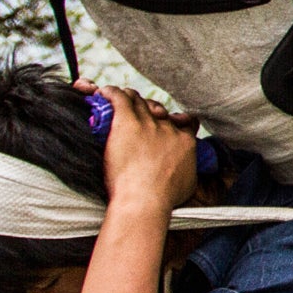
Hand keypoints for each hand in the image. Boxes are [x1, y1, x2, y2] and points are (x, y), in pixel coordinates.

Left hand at [96, 86, 198, 211]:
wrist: (145, 199)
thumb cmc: (164, 198)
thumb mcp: (188, 183)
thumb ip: (189, 169)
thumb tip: (188, 169)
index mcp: (185, 141)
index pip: (184, 121)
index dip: (175, 120)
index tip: (167, 123)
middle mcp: (168, 128)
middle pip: (157, 109)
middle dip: (148, 109)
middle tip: (138, 115)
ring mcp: (148, 123)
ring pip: (138, 100)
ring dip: (128, 98)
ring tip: (119, 101)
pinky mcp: (127, 122)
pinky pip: (119, 98)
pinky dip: (111, 93)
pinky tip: (103, 93)